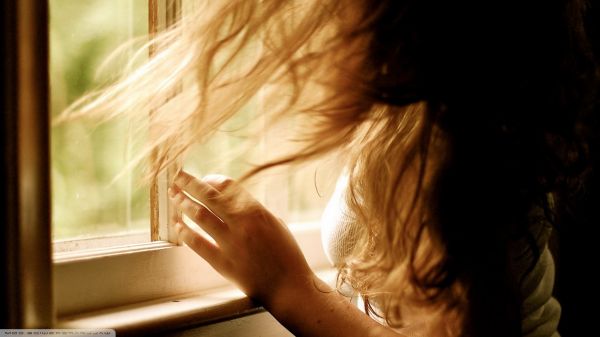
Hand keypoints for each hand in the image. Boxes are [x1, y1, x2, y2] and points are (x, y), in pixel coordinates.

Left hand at [169, 170, 314, 306]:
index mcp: (257, 211)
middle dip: (189, 183)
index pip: (227, 186)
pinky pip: (197, 244)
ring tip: (173, 196)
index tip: (204, 179)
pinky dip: (185, 232)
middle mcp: (242, 224)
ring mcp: (231, 244)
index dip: (211, 179)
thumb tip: (232, 201)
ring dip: (183, 203)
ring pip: (199, 216)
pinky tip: (177, 225)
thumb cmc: (286, 254)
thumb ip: (253, 211)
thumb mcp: (275, 223)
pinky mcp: (223, 263)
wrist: (289, 286)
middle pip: (209, 196)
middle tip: (177, 176)